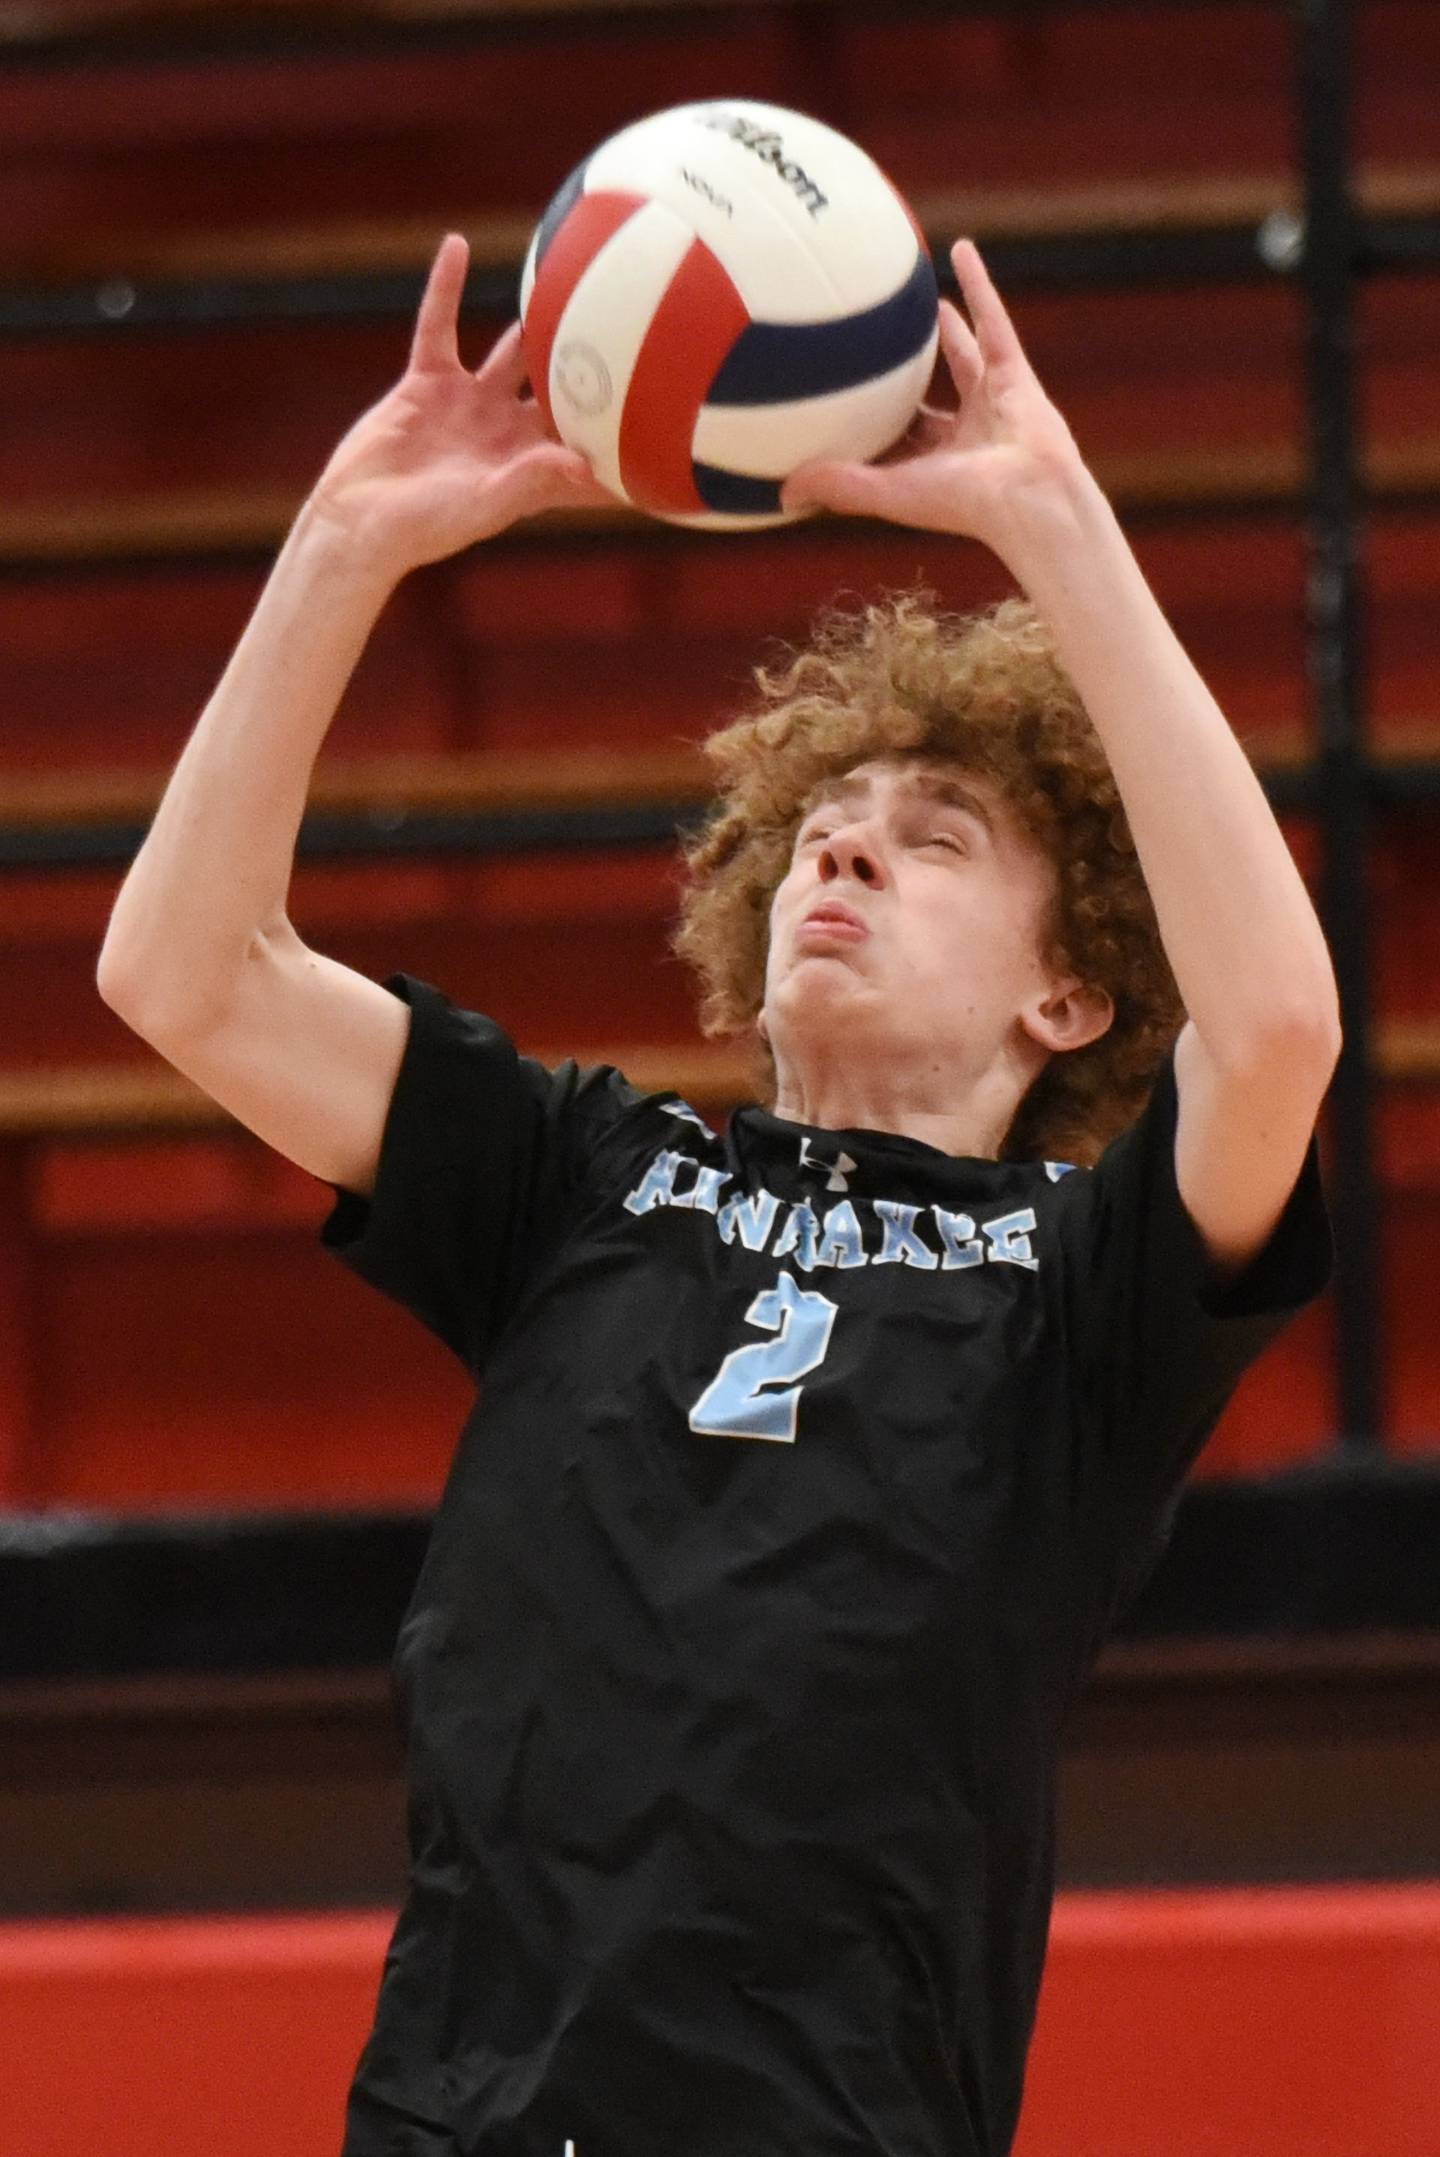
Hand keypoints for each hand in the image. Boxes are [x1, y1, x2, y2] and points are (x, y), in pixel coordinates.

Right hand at [306, 232, 612, 577]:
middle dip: (592, 371)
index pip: (588, 455)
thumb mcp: (484, 506)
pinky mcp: (427, 382)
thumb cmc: (424, 529)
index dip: (624, 445)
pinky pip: (437, 324)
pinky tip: (457, 244)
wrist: (359, 520)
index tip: (669, 427)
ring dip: (534, 323)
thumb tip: (586, 461)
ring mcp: (469, 404)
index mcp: (529, 469)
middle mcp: (507, 432)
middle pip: (560, 394)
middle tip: (635, 331)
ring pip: (510, 353)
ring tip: (570, 278)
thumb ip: (533, 481)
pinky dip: (445, 286)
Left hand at [779, 238, 1089, 557]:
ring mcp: (989, 402)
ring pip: (960, 354)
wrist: (1029, 494)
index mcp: (931, 466)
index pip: (893, 442)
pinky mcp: (1013, 372)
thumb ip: (837, 486)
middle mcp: (960, 436)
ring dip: (943, 327)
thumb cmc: (962, 503)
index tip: (834, 406)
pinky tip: (960, 250)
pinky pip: (991, 318)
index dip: (867, 428)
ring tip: (919, 298)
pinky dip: (979, 284)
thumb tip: (780, 493)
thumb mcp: (887, 493)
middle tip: (870, 349)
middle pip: (923, 401)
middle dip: (901, 379)